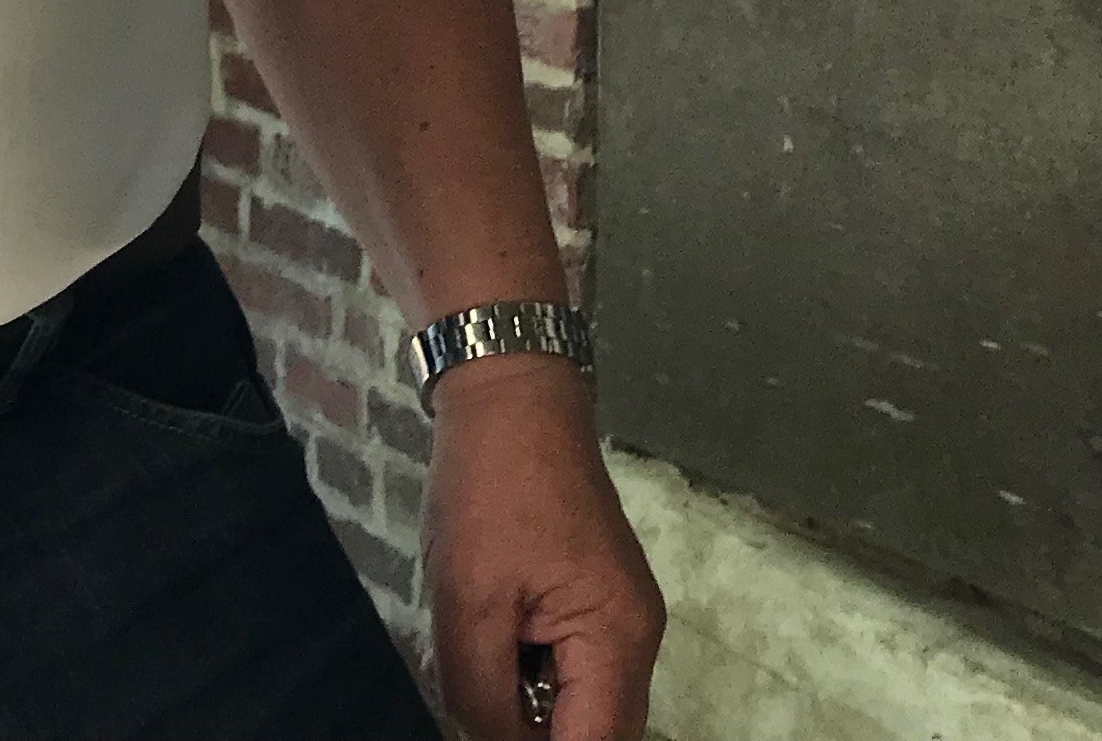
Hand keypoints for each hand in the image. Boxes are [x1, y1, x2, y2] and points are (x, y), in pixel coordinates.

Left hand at [420, 354, 663, 740]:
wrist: (509, 395)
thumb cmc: (490, 489)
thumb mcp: (468, 599)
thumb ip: (482, 692)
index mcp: (616, 638)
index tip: (485, 736)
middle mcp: (634, 636)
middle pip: (597, 730)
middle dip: (533, 730)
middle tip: (475, 697)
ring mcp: (620, 614)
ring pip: (581, 701)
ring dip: (526, 703)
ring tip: (474, 663)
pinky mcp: (597, 596)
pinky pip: (572, 664)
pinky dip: (529, 669)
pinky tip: (486, 641)